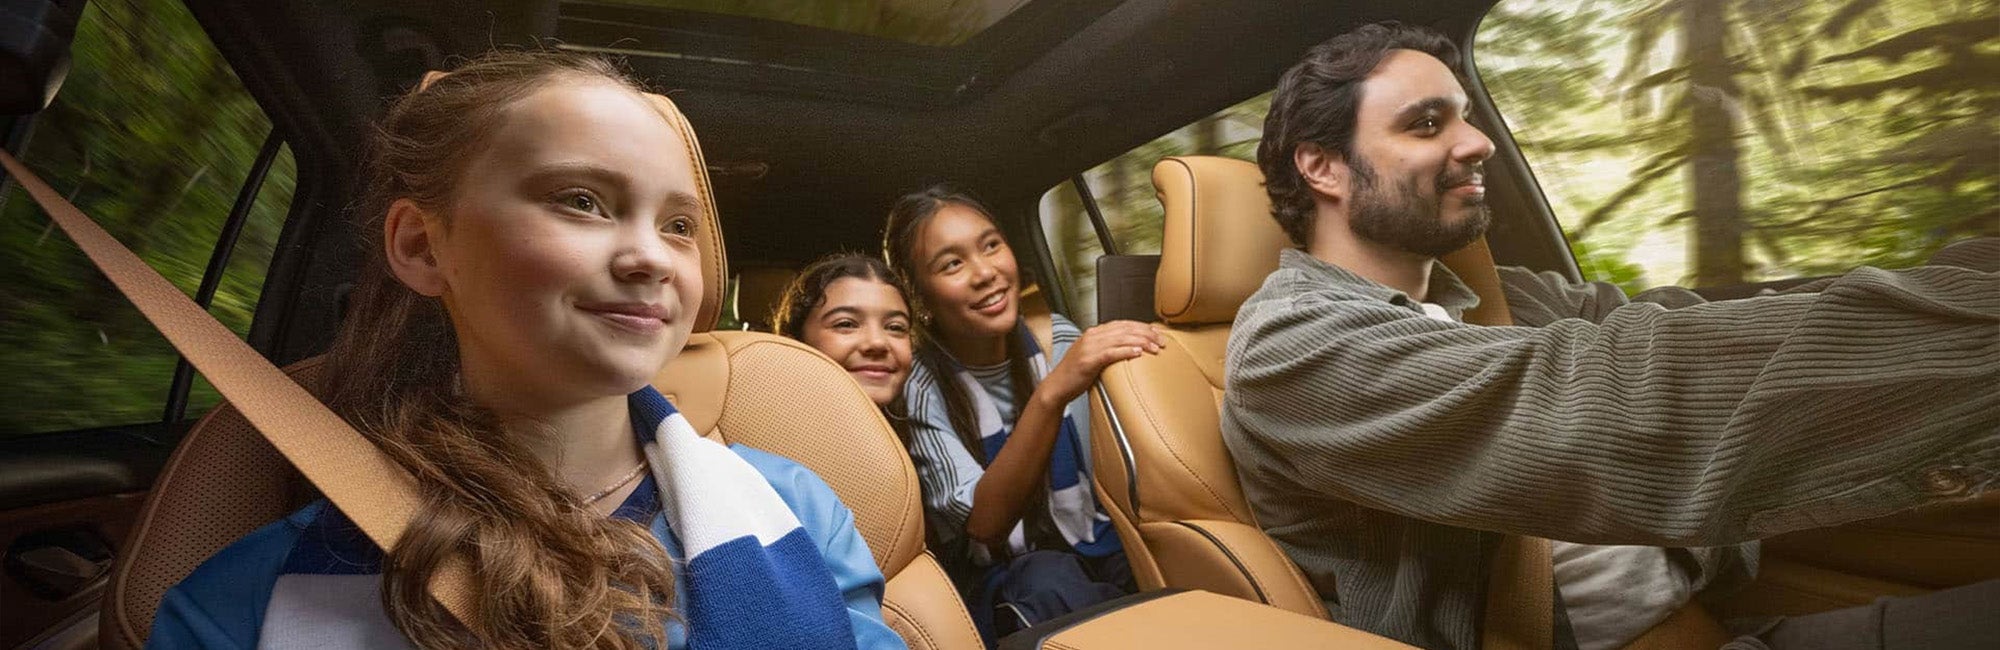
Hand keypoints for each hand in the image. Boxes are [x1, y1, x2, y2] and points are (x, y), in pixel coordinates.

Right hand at [1038, 320, 1164, 405]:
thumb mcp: (1092, 356)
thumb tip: (1129, 350)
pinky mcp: (1089, 360)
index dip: (1141, 326)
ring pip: (1121, 339)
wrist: (1057, 386)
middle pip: (1125, 329)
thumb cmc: (1075, 374)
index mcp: (1094, 333)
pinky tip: (1138, 353)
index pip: (1122, 324)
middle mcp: (1092, 336)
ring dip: (1141, 342)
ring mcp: (1089, 347)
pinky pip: (1111, 353)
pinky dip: (1126, 351)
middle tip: (1161, 341)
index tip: (1156, 332)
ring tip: (1155, 348)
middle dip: (1146, 333)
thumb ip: (1107, 349)